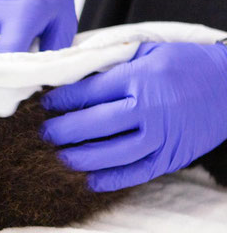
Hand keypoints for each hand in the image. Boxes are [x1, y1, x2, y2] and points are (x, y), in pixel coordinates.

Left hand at [41, 42, 226, 191]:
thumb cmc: (186, 65)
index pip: (89, 92)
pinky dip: (111, 180)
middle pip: (94, 124)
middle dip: (63, 131)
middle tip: (45, 134)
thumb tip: (75, 77)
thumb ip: (115, 64)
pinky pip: (135, 173)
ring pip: (111, 153)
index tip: (45, 105)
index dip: (62, 100)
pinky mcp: (170, 157)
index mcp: (140, 78)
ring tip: (60, 158)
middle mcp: (149, 108)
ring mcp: (161, 135)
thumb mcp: (151, 51)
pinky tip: (89, 181)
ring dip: (80, 158)